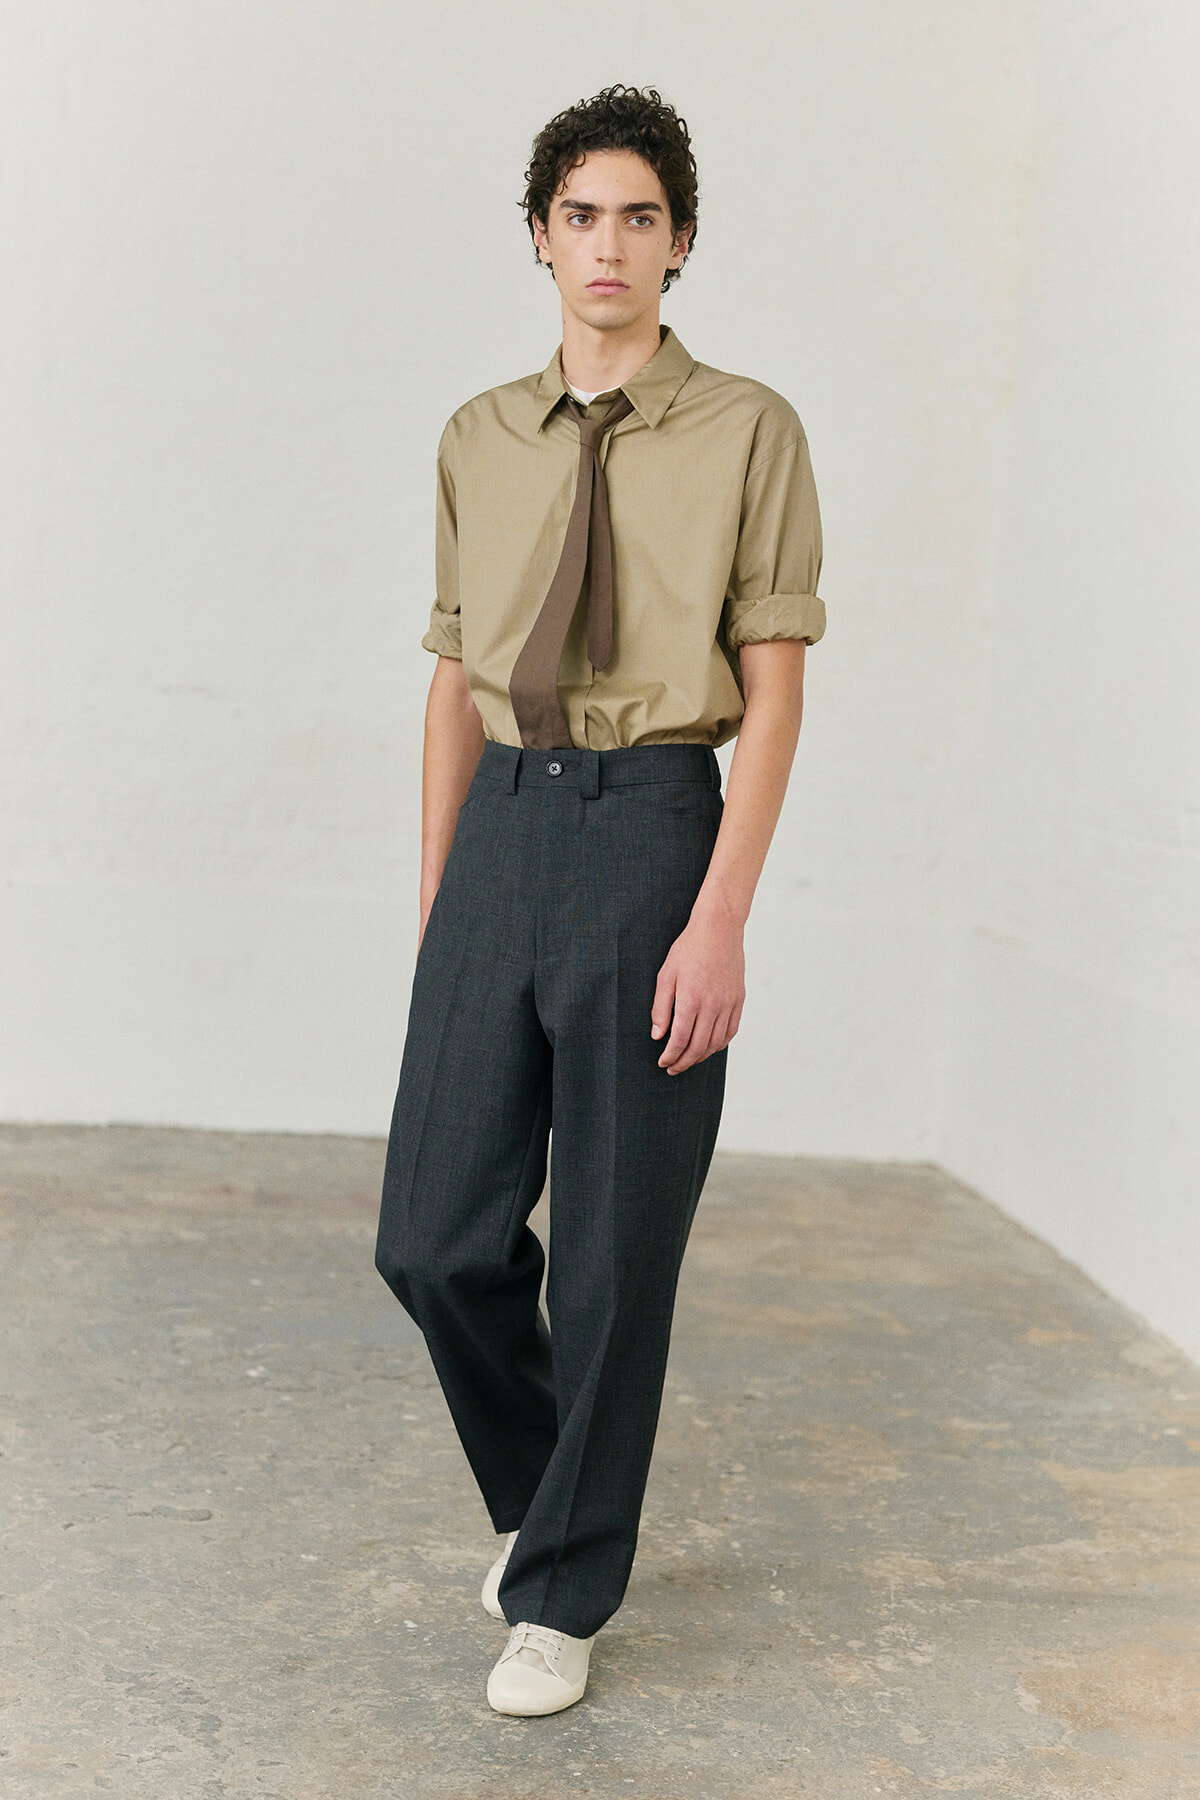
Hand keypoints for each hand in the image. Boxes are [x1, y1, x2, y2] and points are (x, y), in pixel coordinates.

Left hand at [650, 900, 745, 1073]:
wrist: (719, 929)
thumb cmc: (688, 949)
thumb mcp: (666, 975)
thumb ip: (660, 1008)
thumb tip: (657, 1035)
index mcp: (691, 999)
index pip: (679, 1040)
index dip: (670, 1056)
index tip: (663, 1062)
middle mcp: (712, 1005)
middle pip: (698, 1047)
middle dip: (683, 1062)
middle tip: (673, 1068)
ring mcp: (728, 1004)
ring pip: (716, 1043)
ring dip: (701, 1056)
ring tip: (688, 1059)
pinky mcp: (739, 1000)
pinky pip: (731, 1031)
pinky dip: (719, 1044)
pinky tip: (709, 1047)